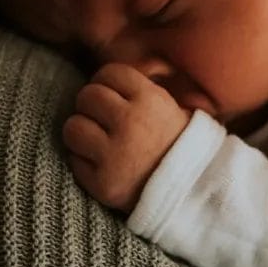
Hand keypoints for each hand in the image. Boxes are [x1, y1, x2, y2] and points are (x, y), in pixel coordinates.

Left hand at [62, 64, 189, 212]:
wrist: (195, 193)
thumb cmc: (181, 147)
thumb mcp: (174, 108)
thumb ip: (144, 90)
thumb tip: (114, 77)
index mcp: (150, 100)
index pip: (109, 73)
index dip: (106, 83)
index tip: (110, 95)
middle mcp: (130, 123)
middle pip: (87, 96)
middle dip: (92, 106)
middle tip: (101, 119)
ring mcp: (115, 155)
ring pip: (73, 127)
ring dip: (81, 132)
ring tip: (96, 141)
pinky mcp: (103, 183)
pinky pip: (74, 161)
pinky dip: (83, 162)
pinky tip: (101, 164)